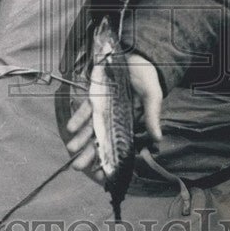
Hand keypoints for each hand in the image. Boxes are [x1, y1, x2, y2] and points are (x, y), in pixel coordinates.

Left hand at [65, 51, 162, 173]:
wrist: (137, 55)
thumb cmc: (147, 77)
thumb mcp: (152, 96)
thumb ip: (152, 116)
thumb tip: (158, 139)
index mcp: (128, 124)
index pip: (117, 146)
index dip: (109, 160)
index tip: (102, 175)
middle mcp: (113, 119)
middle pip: (99, 141)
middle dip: (89, 155)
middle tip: (78, 167)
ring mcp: (102, 109)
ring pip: (89, 128)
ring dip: (80, 139)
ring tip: (71, 150)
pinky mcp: (94, 97)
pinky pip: (84, 110)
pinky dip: (78, 118)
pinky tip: (71, 127)